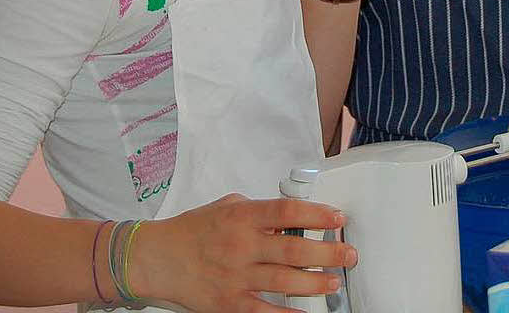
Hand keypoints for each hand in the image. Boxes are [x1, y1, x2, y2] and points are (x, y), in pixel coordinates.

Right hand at [130, 194, 357, 312]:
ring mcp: (237, 277)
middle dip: (327, 251)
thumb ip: (259, 210)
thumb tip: (292, 215)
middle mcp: (242, 245)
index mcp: (243, 216)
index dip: (317, 213)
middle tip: (348, 253)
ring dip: (316, 282)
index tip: (338, 218)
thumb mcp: (228, 206)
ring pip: (285, 281)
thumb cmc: (195, 230)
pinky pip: (265, 312)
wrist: (160, 258)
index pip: (288, 211)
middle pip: (294, 248)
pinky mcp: (230, 303)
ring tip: (334, 280)